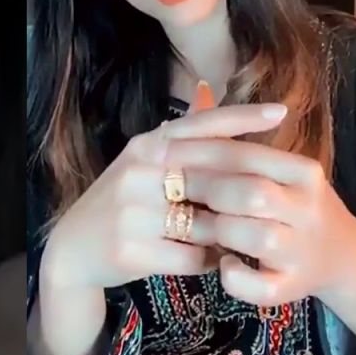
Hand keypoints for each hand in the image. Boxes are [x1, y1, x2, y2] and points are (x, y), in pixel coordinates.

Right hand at [41, 101, 291, 291]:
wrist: (72, 250)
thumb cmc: (122, 202)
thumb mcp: (144, 160)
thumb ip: (181, 136)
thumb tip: (211, 93)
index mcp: (147, 146)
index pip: (202, 125)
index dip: (244, 116)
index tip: (282, 111)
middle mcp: (139, 173)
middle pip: (214, 178)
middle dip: (248, 194)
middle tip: (275, 203)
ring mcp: (133, 212)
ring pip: (209, 224)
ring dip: (229, 234)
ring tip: (239, 237)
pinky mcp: (133, 251)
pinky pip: (194, 258)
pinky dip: (210, 261)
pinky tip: (213, 260)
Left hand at [164, 152, 355, 307]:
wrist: (339, 254)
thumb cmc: (294, 204)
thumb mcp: (277, 169)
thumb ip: (238, 145)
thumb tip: (191, 103)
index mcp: (303, 172)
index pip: (246, 154)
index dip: (198, 152)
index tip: (161, 152)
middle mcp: (308, 208)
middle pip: (251, 192)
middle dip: (204, 191)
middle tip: (172, 189)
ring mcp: (302, 249)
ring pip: (256, 237)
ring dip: (220, 232)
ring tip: (201, 227)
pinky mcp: (292, 286)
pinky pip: (259, 286)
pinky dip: (235, 278)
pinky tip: (223, 266)